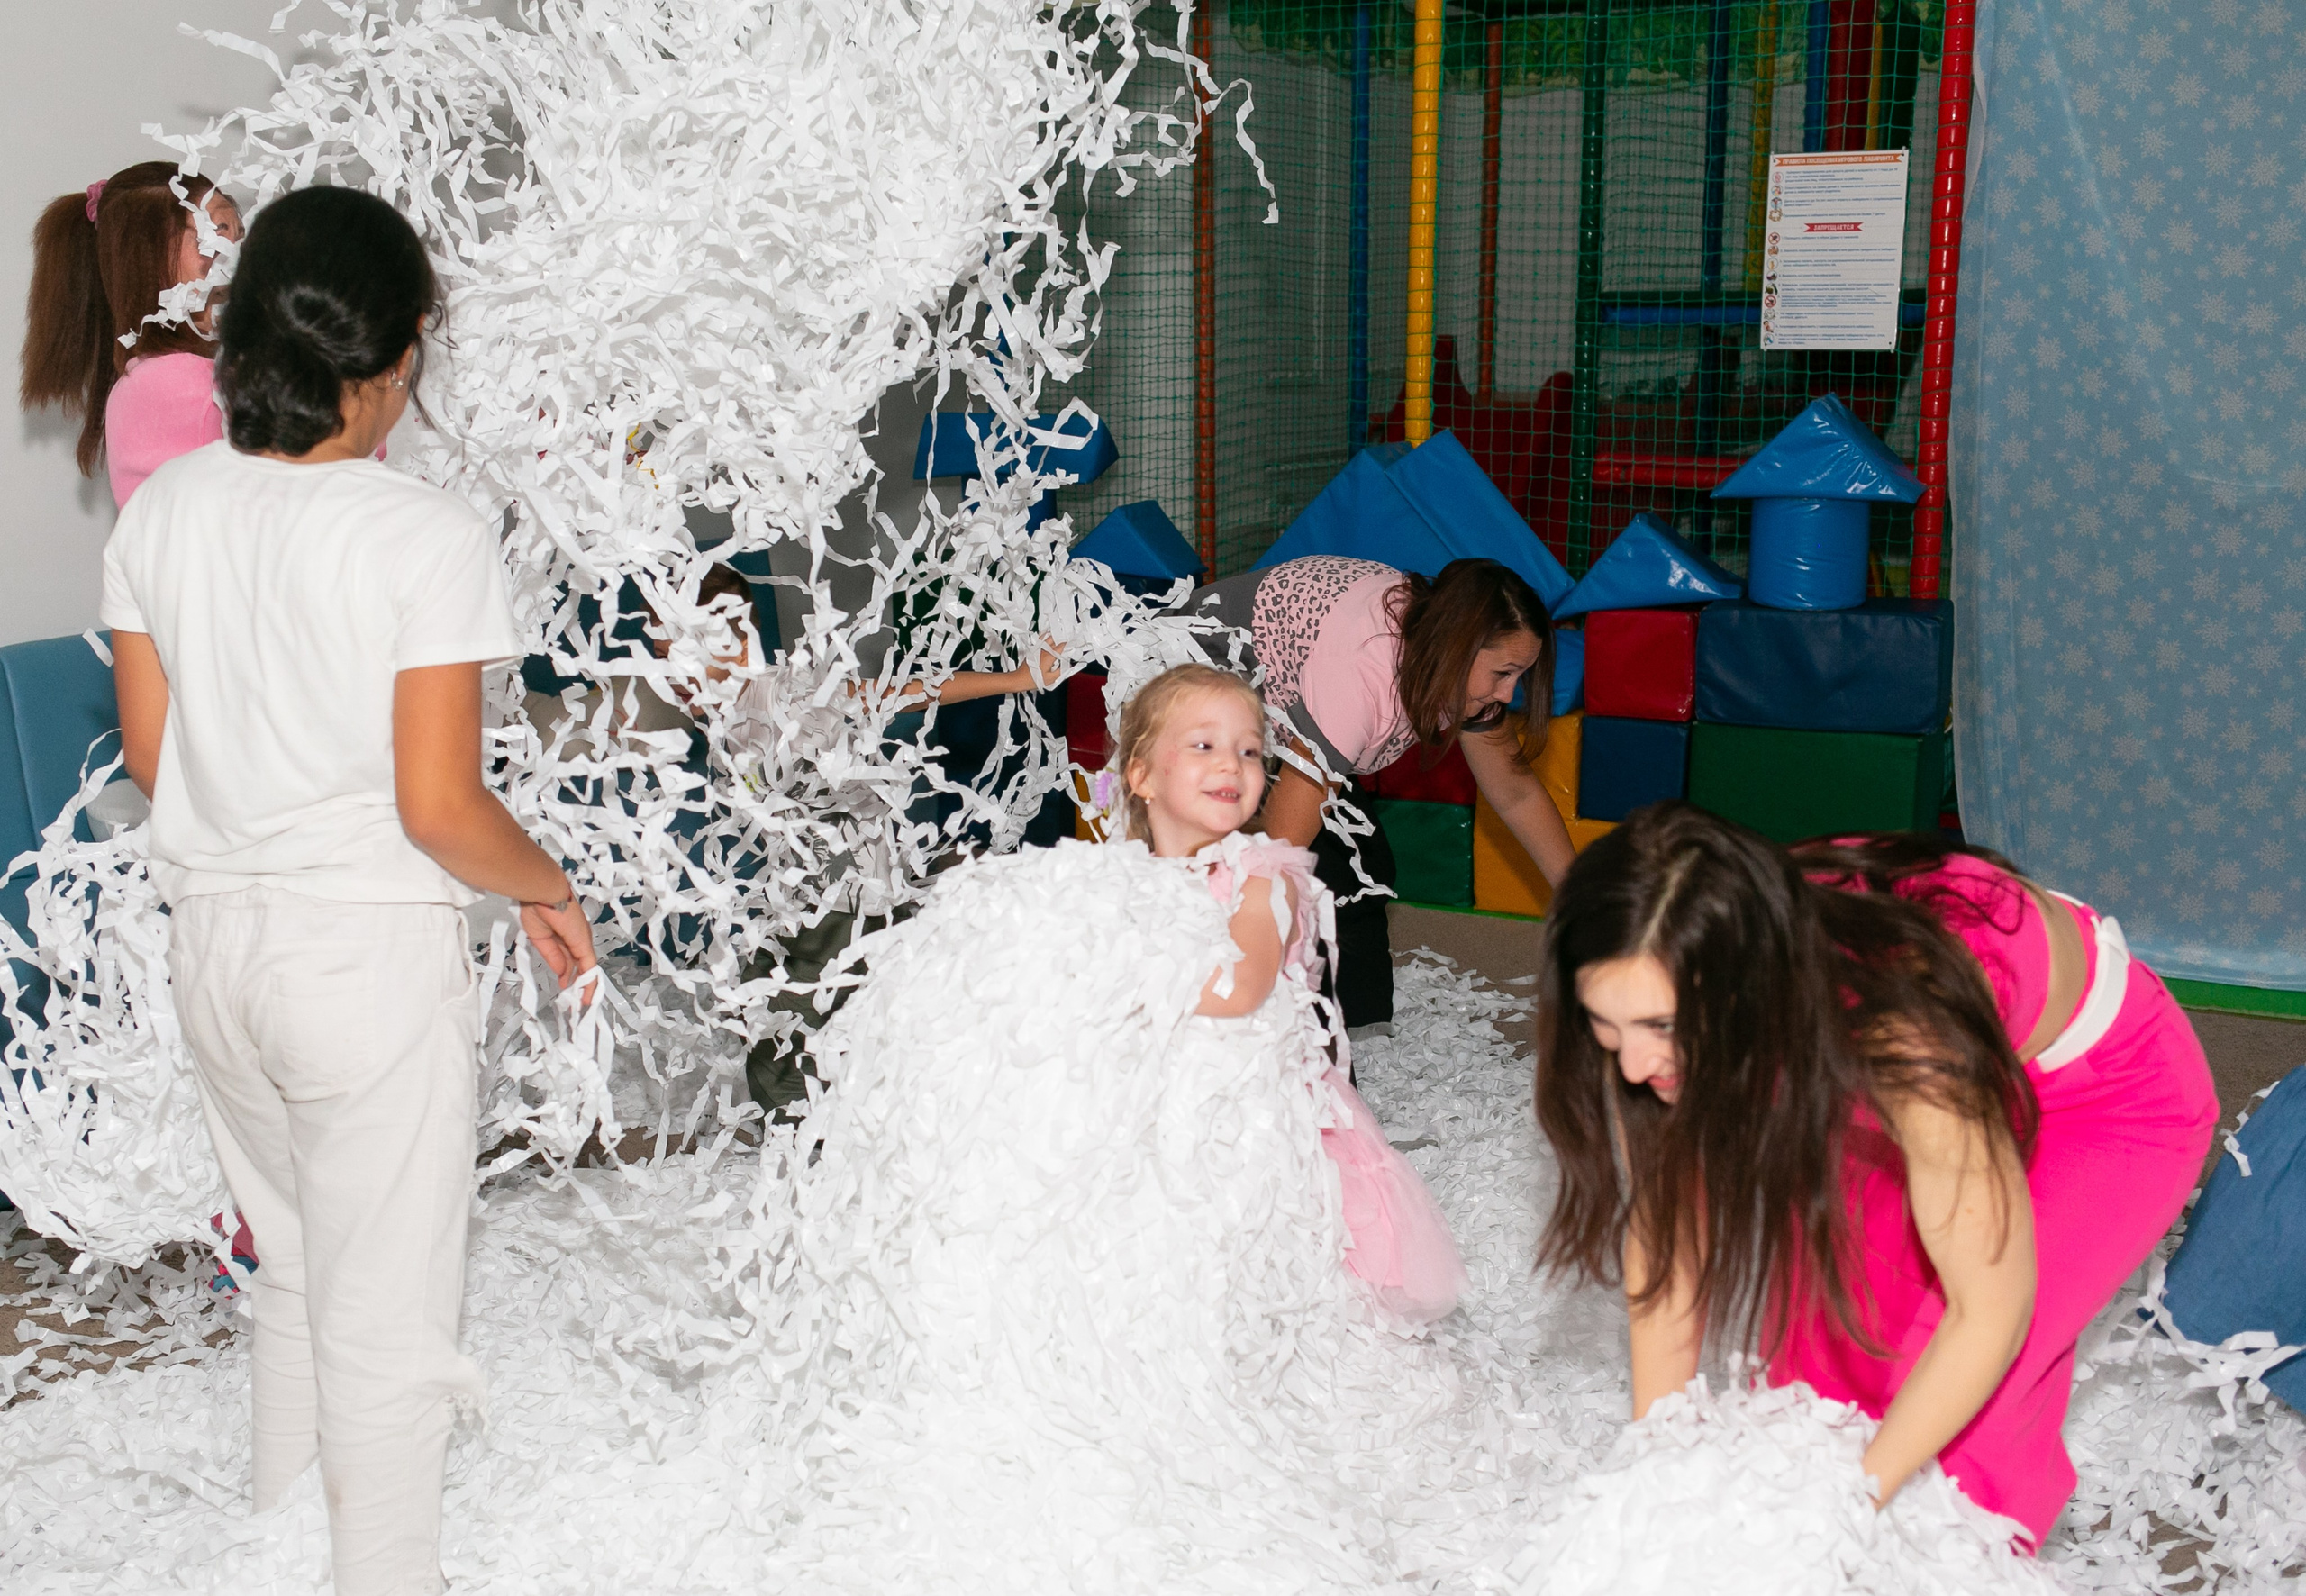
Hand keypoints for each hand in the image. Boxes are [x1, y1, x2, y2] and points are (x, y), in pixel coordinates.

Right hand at [519, 888, 599, 1005]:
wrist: (542, 894)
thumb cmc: (537, 908)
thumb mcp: (540, 939)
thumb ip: (553, 956)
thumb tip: (561, 973)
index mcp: (563, 935)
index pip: (569, 958)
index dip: (567, 973)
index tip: (564, 985)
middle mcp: (576, 938)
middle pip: (580, 964)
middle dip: (579, 982)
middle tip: (578, 998)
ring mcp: (581, 941)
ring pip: (587, 967)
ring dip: (586, 985)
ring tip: (585, 1001)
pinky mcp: (583, 943)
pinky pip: (589, 965)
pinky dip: (589, 980)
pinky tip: (588, 993)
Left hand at [1016, 636, 1066, 690]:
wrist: (1019, 679)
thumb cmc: (1033, 679)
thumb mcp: (1051, 679)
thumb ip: (1062, 671)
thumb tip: (1068, 667)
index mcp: (1050, 656)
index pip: (1063, 646)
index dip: (1070, 645)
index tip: (1074, 646)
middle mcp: (1044, 650)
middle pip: (1056, 639)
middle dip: (1063, 640)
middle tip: (1068, 644)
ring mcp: (1037, 648)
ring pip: (1048, 637)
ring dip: (1055, 638)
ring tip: (1060, 640)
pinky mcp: (1033, 650)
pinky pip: (1040, 639)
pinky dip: (1046, 637)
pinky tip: (1048, 638)